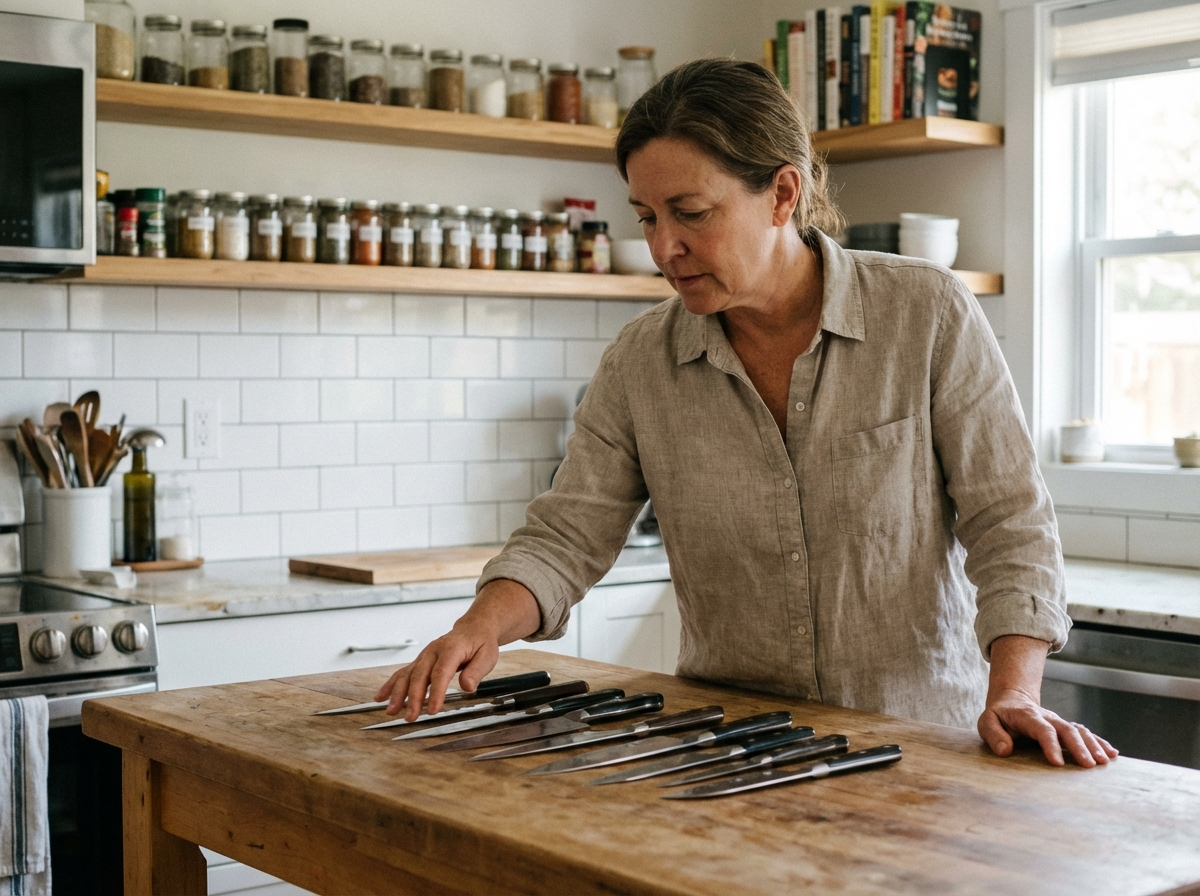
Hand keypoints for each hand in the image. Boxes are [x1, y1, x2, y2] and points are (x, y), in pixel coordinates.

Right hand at [373, 578, 541, 720]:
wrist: (473, 629)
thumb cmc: (481, 643)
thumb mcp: (487, 656)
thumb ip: (476, 671)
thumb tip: (467, 687)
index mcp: (451, 649)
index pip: (441, 673)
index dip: (436, 692)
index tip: (433, 710)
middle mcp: (433, 651)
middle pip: (420, 675)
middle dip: (413, 698)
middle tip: (411, 717)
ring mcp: (424, 656)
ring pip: (407, 674)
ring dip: (397, 693)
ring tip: (391, 711)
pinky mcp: (419, 661)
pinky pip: (402, 673)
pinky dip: (390, 685)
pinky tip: (381, 698)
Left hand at [978, 687, 1118, 766]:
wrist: (1012, 701)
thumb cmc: (999, 716)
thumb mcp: (986, 722)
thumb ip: (993, 734)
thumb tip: (1005, 751)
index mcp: (1028, 716)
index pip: (1042, 729)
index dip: (1050, 745)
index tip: (1057, 763)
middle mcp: (1048, 718)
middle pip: (1066, 729)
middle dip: (1079, 747)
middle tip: (1089, 765)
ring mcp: (1059, 722)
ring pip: (1079, 730)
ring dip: (1093, 745)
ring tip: (1105, 762)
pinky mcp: (1066, 728)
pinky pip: (1085, 733)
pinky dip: (1100, 742)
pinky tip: (1112, 754)